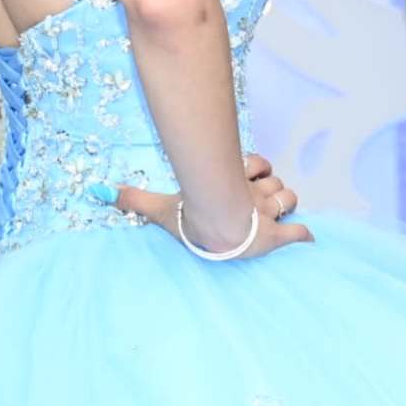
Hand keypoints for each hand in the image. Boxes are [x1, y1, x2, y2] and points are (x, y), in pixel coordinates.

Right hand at [113, 155, 311, 258]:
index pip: (255, 166)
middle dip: (272, 188)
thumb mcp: (159, 208)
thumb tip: (98, 191)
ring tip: (274, 212)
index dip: (255, 170)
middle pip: (274, 182)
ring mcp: (266, 214)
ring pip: (287, 199)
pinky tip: (306, 239)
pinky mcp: (276, 236)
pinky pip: (298, 234)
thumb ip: (133, 199)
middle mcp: (252, 196)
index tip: (249, 176)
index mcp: (231, 184)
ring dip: (285, 204)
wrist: (216, 227)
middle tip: (261, 200)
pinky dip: (303, 236)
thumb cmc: (189, 216)